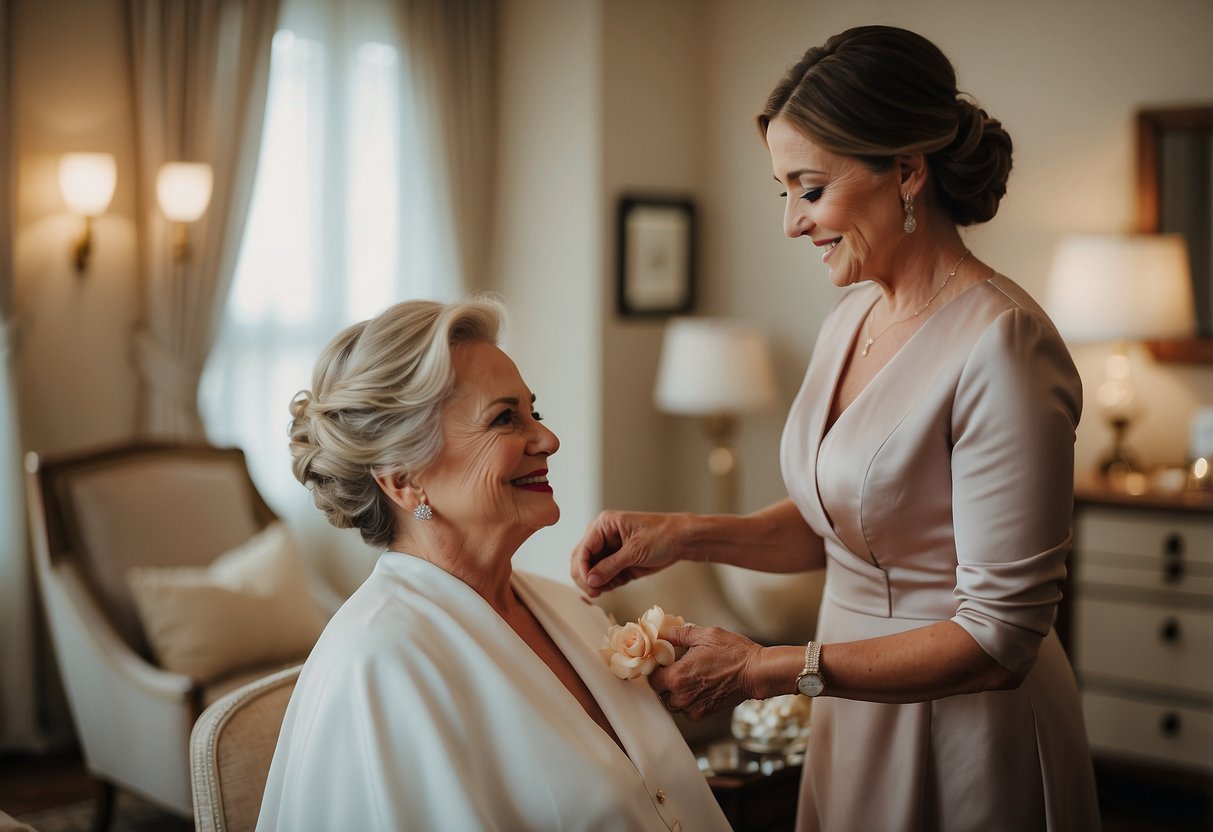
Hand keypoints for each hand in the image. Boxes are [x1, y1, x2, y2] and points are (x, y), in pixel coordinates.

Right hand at [570, 510, 688, 596]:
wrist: (682, 540)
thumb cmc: (662, 535)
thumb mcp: (635, 550)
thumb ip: (611, 566)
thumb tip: (590, 581)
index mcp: (604, 524)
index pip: (583, 549)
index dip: (583, 569)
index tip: (590, 585)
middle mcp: (602, 536)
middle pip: (581, 560)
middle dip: (585, 578)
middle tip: (594, 592)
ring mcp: (609, 550)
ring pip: (590, 571)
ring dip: (594, 583)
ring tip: (605, 590)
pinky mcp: (617, 563)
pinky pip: (603, 577)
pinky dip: (605, 584)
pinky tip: (613, 586)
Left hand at [648, 624, 763, 720]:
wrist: (756, 672)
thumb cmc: (733, 652)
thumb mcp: (704, 635)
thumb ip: (677, 634)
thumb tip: (660, 633)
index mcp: (677, 676)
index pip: (652, 678)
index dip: (656, 669)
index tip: (663, 662)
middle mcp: (682, 696)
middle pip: (660, 693)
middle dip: (665, 681)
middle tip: (676, 667)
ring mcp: (693, 707)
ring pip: (672, 704)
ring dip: (675, 692)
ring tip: (688, 677)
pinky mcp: (704, 713)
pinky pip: (686, 711)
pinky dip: (687, 702)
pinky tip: (697, 687)